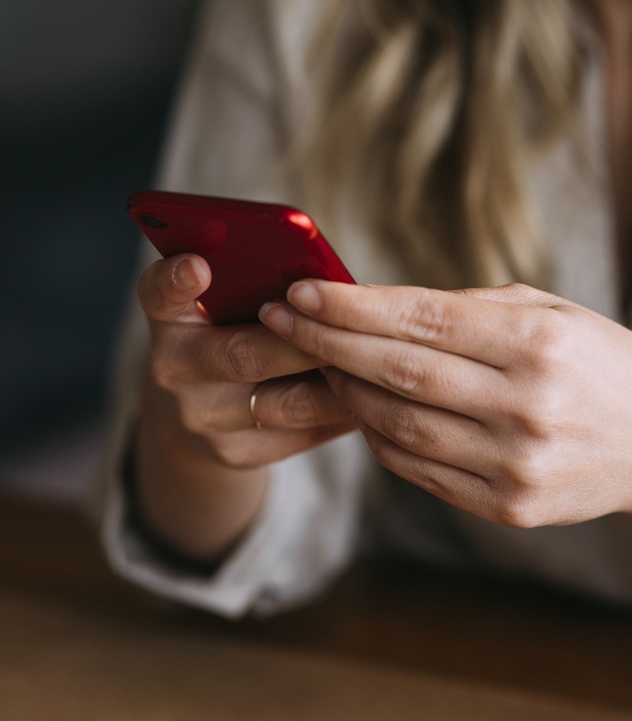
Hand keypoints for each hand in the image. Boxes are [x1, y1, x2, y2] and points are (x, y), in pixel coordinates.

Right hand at [138, 254, 356, 470]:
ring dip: (340, 380)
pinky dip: (344, 411)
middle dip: (307, 338)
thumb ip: (257, 283)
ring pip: (288, 402)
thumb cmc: (230, 330)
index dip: (176, 279)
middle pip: (246, 354)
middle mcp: (174, 369)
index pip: (160, 293)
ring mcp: (203, 419)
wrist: (199, 411)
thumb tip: (328, 281)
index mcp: (170, 316)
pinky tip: (374, 394)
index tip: (199, 265)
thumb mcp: (225, 302)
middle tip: (355, 321)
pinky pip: (304, 432)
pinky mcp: (236, 454)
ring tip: (382, 360)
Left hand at [259, 281, 631, 527]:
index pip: (422, 319)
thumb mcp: (552, 312)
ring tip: (317, 361)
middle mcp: (527, 403)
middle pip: (400, 371)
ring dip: (346, 391)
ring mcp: (518, 462)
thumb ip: (470, 310)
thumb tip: (377, 306)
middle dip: (329, 342)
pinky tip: (362, 409)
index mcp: (539, 341)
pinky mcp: (511, 507)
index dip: (352, 305)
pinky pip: (420, 469)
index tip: (301, 290)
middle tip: (280, 319)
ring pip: (399, 426)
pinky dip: (381, 437)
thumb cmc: (600, 361)